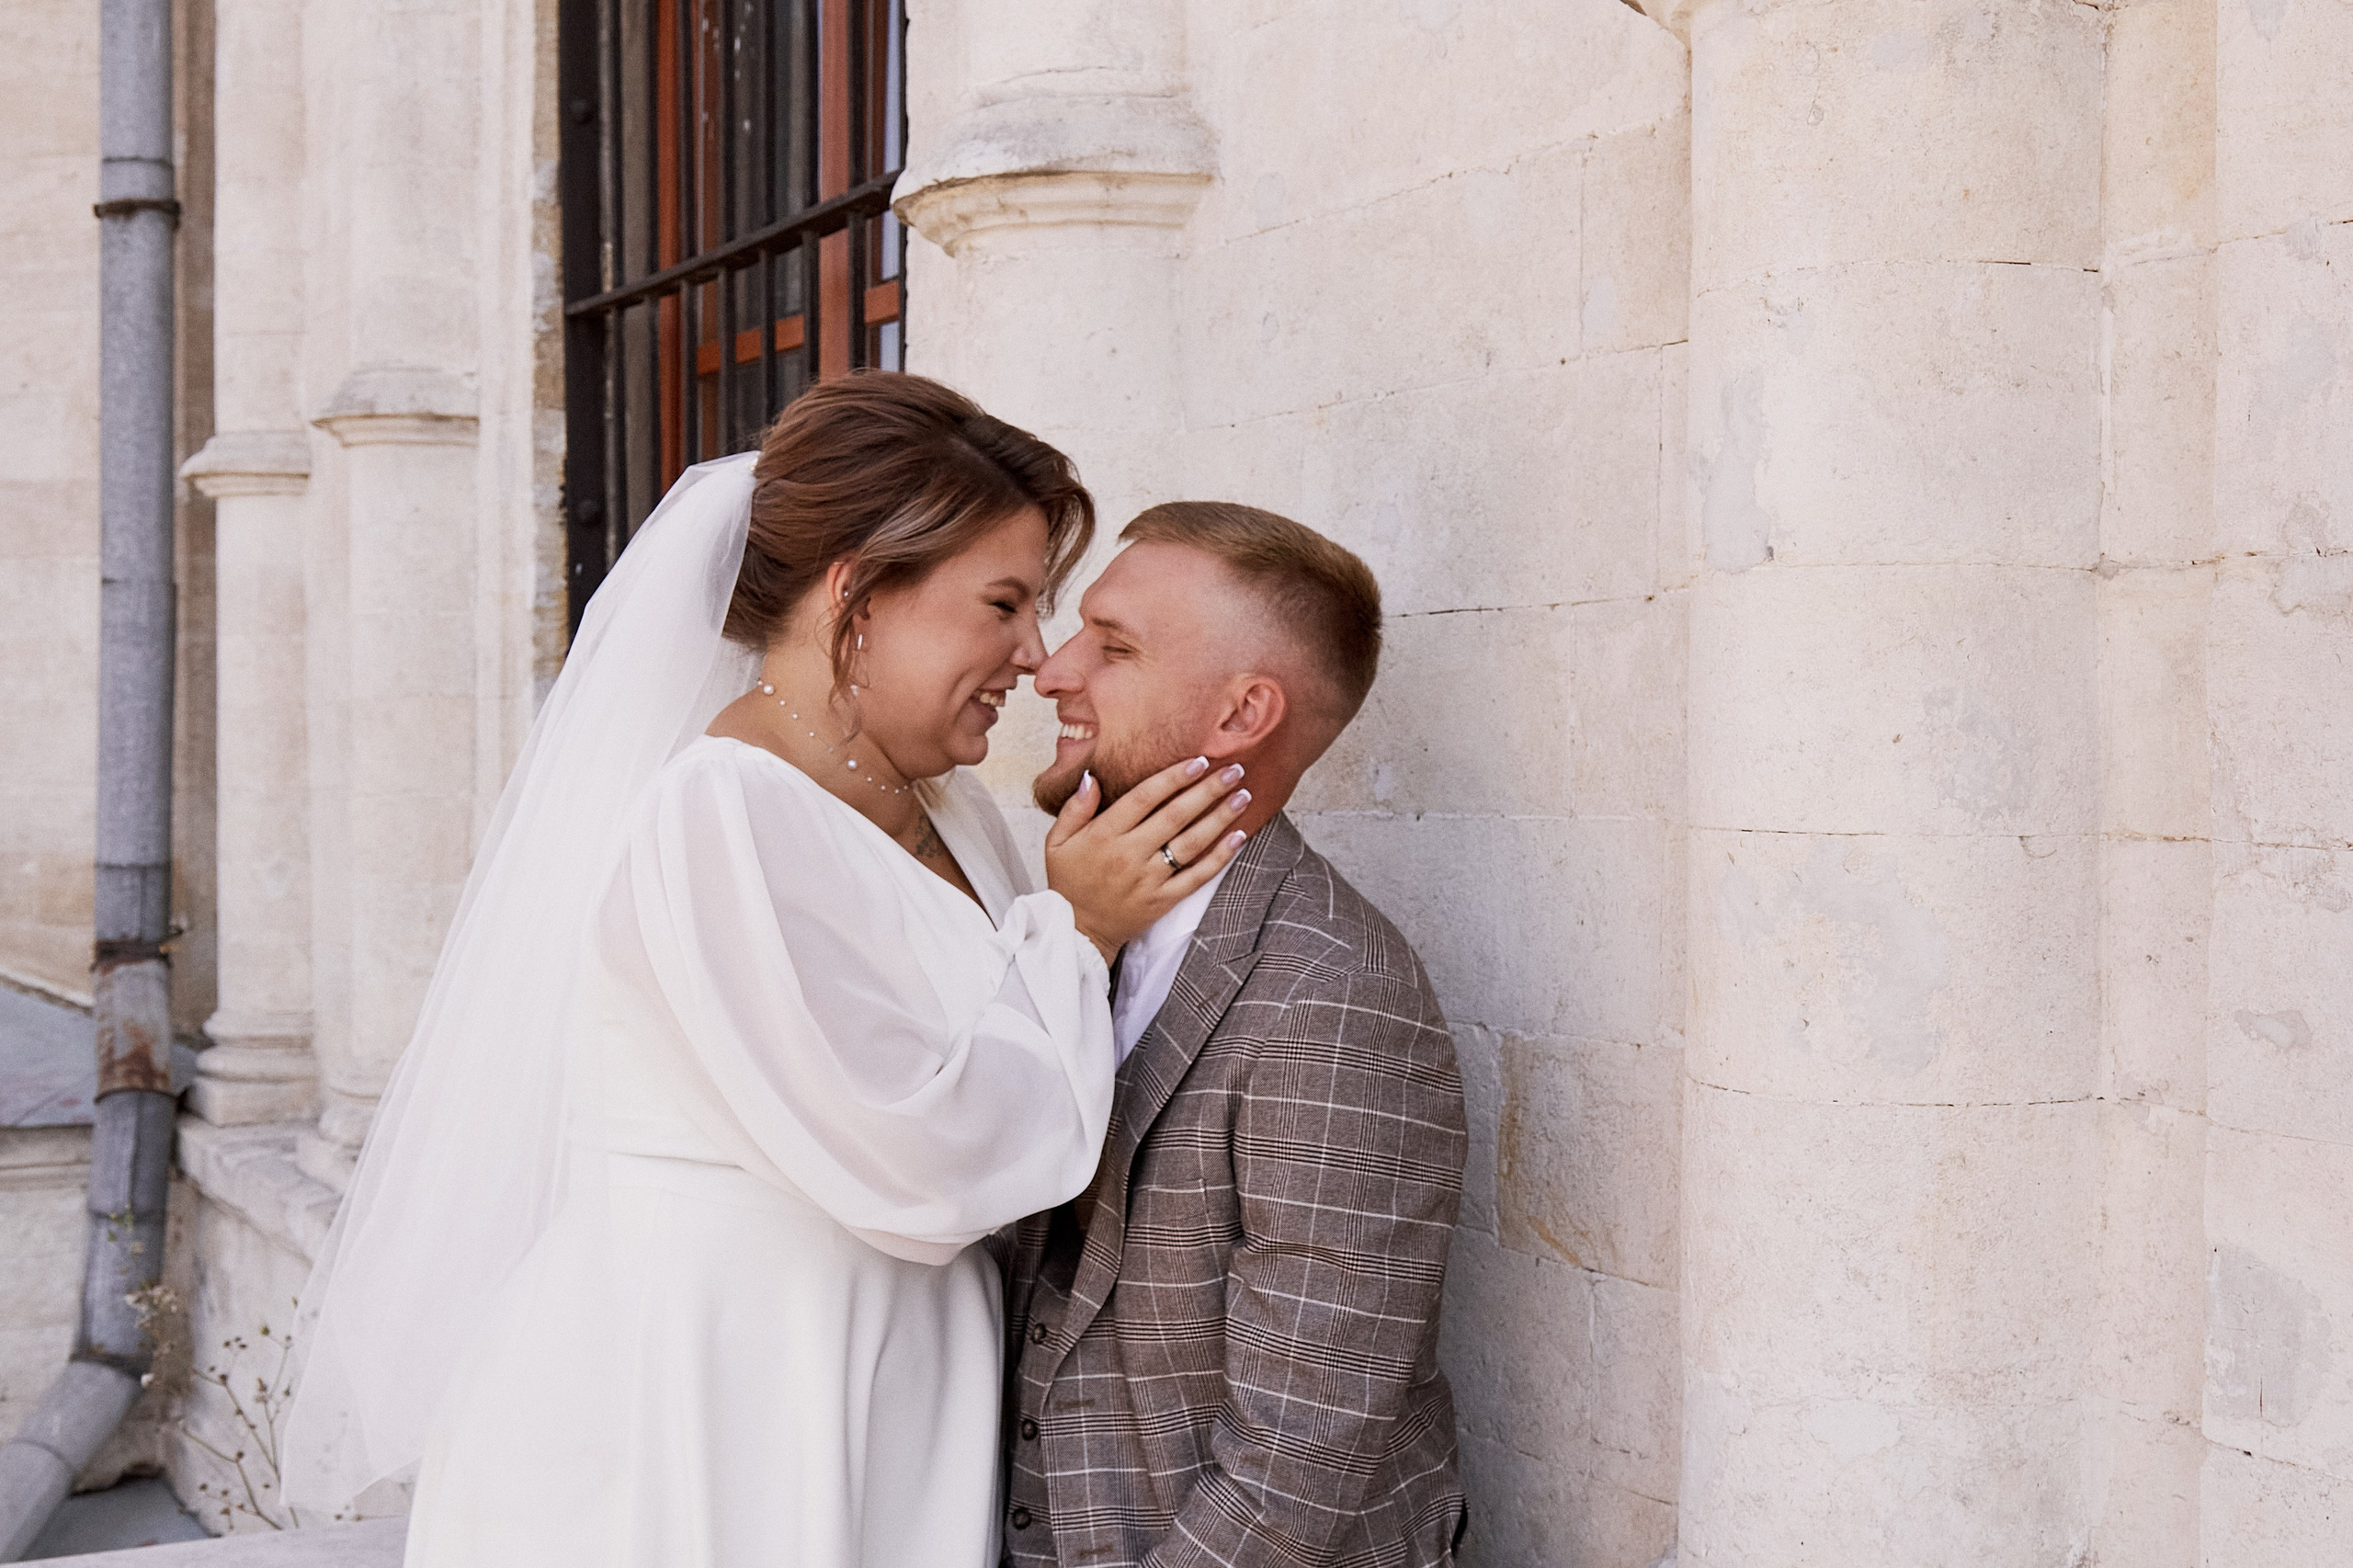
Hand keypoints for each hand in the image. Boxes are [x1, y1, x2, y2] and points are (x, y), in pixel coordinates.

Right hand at [1045, 756, 1252, 961]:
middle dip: (1207, 790)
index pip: (1144, 798)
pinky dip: (1220, 857)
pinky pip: (1197, 876)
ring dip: (1220, 817)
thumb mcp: (1057, 842)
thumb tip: (1092, 777)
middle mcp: (1129, 854)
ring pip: (1191, 843)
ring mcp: (1149, 879)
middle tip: (1233, 769)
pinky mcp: (1164, 900)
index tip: (1198, 761)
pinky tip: (1238, 836)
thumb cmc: (1069, 882)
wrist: (1078, 932)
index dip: (1173, 777)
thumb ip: (1074, 808)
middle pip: (1175, 815)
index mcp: (1104, 835)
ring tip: (1242, 795)